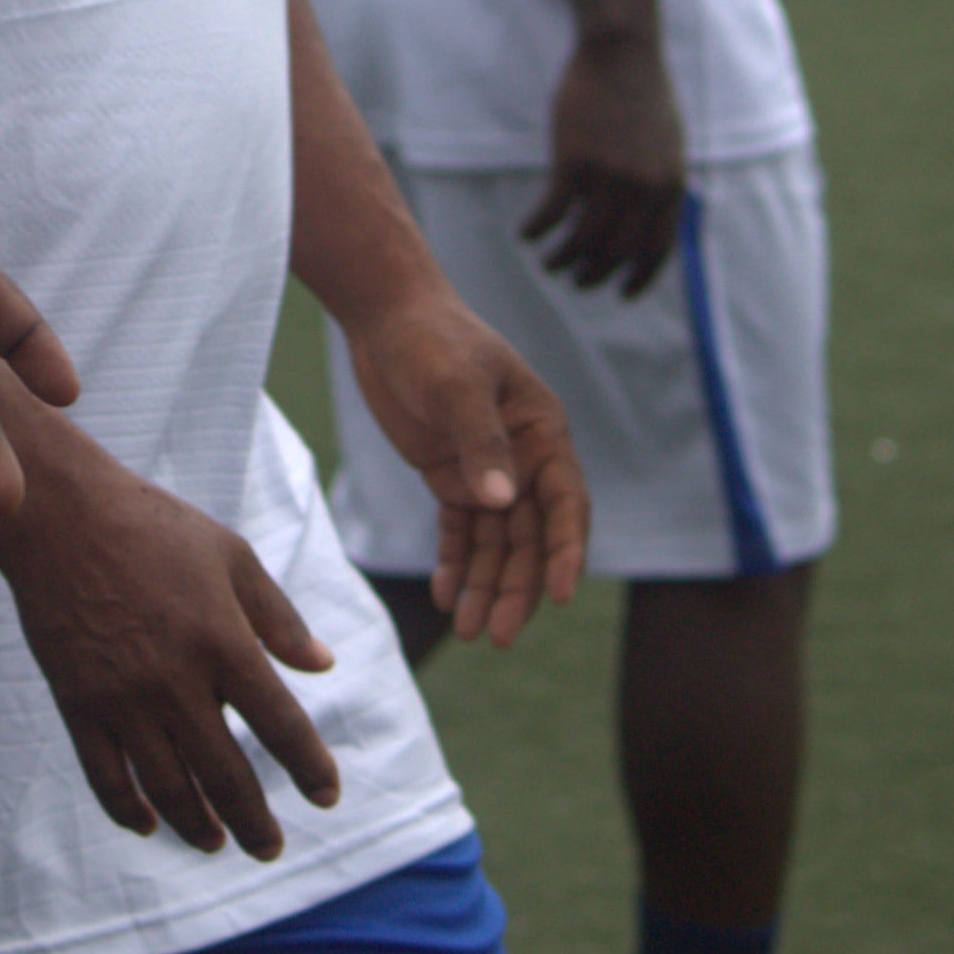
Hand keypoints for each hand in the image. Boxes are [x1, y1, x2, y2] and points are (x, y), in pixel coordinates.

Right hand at [0, 450, 343, 857]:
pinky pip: (106, 777)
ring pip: (167, 788)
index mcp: (223, 641)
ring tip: (215, 843)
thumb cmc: (155, 528)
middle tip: (270, 846)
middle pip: (226, 775)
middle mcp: (175, 681)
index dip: (310, 767)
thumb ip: (279, 617)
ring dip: (197, 825)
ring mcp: (122, 699)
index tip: (327, 797)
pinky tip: (149, 824)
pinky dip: (128, 810)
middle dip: (254, 821)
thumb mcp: (232, 557)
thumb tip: (323, 665)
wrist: (60, 516)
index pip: (281, 725)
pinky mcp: (77, 705)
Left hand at [338, 281, 588, 645]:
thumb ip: (480, 442)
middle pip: (529, 536)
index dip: (565, 552)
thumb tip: (502, 501)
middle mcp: (523, 457)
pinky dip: (454, 563)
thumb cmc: (432, 340)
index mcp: (542, 432)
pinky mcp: (450, 475)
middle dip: (515, 587)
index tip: (562, 596)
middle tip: (494, 636)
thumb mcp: (455, 386)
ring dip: (483, 585)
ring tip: (466, 631)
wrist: (387, 317)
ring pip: (495, 542)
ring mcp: (486, 469)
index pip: (564, 503)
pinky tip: (443, 597)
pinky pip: (460, 530)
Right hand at [522, 31, 687, 296]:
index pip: (656, 250)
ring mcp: (609, 177)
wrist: (623, 52)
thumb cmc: (643, 94)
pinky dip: (537, 229)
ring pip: (581, 240)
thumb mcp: (669, 145)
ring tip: (549, 263)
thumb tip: (651, 223)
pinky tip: (526, 234)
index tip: (620, 294)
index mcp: (672, 187)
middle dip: (593, 274)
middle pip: (615, 252)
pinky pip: (552, 212)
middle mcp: (644, 189)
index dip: (638, 278)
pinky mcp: (574, 162)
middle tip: (575, 279)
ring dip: (562, 260)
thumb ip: (663, 185)